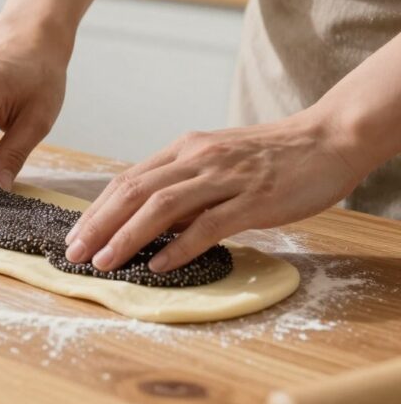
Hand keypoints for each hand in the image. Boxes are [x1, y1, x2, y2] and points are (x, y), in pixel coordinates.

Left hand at [64, 111, 364, 272]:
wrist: (328, 139)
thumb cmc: (271, 156)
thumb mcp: (217, 161)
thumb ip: (184, 185)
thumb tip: (147, 220)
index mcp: (185, 148)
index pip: (127, 179)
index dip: (96, 209)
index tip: (74, 235)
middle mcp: (198, 158)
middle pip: (134, 191)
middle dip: (99, 224)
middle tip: (74, 253)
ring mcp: (225, 177)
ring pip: (162, 207)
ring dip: (127, 236)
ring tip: (104, 262)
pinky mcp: (253, 199)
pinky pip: (209, 224)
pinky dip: (179, 246)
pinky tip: (159, 264)